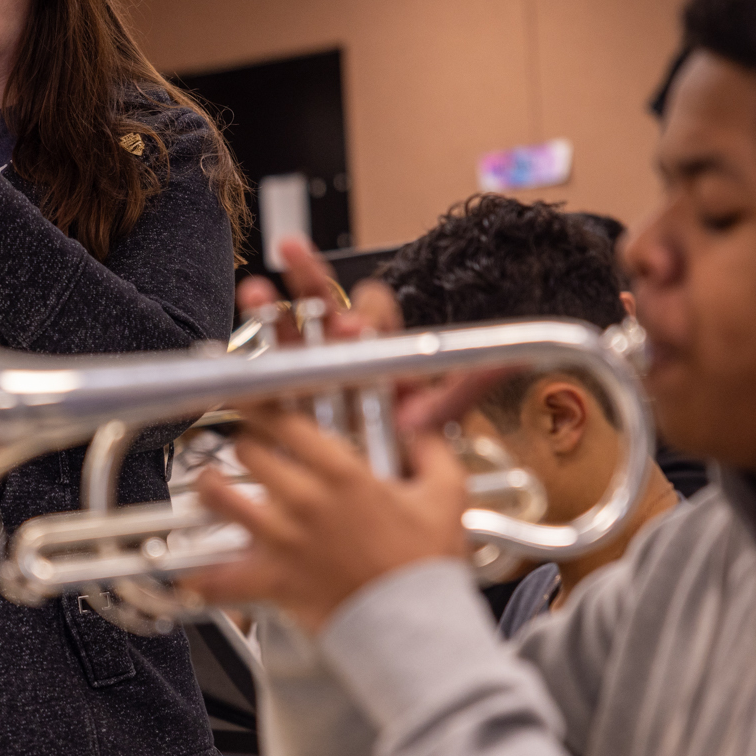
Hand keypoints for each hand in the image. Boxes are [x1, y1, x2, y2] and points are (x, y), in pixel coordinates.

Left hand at [185, 404, 468, 633]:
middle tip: (243, 442)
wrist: (415, 625)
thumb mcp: (446, 494)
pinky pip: (220, 577)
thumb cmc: (427, 564)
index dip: (264, 405)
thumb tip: (417, 425)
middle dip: (243, 441)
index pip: (286, 421)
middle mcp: (306, 500)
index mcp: (345, 475)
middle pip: (248, 450)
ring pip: (220, 497)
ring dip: (210, 486)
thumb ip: (430, 449)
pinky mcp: (272, 579)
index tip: (256, 399)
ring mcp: (283, 540)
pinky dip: (197, 574)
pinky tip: (183, 566)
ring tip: (210, 482)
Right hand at [242, 234, 506, 435]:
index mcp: (380, 354)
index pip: (373, 313)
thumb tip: (518, 358)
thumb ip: (469, 387)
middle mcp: (341, 359)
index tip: (360, 317)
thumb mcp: (439, 420)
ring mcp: (308, 379)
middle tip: (292, 253)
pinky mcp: (280, 406)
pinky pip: (264, 378)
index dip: (366, 311)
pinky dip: (250, 360)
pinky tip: (236, 346)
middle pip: (323, 307)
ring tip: (255, 292)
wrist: (376, 503)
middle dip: (309, 280)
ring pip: (288, 336)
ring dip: (271, 311)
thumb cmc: (408, 460)